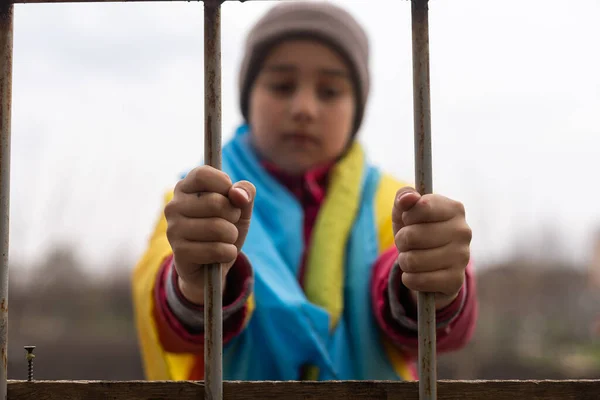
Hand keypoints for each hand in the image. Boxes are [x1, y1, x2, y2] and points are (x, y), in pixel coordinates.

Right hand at [165, 165, 255, 304]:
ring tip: (225, 240)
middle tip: (229, 223)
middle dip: (233, 216)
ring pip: (218, 228)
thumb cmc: (224, 229)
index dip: (224, 184)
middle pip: (216, 202)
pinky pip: (216, 249)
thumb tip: (238, 194)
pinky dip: (228, 253)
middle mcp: (174, 205)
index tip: (229, 196)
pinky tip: (221, 255)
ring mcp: (173, 229)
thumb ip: (245, 193)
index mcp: (185, 188)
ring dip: (232, 237)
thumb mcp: (240, 208)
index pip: (204, 174)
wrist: (210, 266)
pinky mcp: (179, 252)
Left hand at [392, 187, 471, 308]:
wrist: (432, 264)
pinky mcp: (455, 281)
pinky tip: (418, 274)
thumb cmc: (416, 230)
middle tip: (409, 243)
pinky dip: (409, 278)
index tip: (410, 219)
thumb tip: (408, 198)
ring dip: (404, 260)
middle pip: (411, 236)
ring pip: (412, 260)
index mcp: (454, 208)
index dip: (407, 216)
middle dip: (401, 241)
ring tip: (413, 257)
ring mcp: (462, 257)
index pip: (421, 207)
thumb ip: (404, 197)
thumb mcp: (406, 211)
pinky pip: (417, 280)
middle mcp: (463, 231)